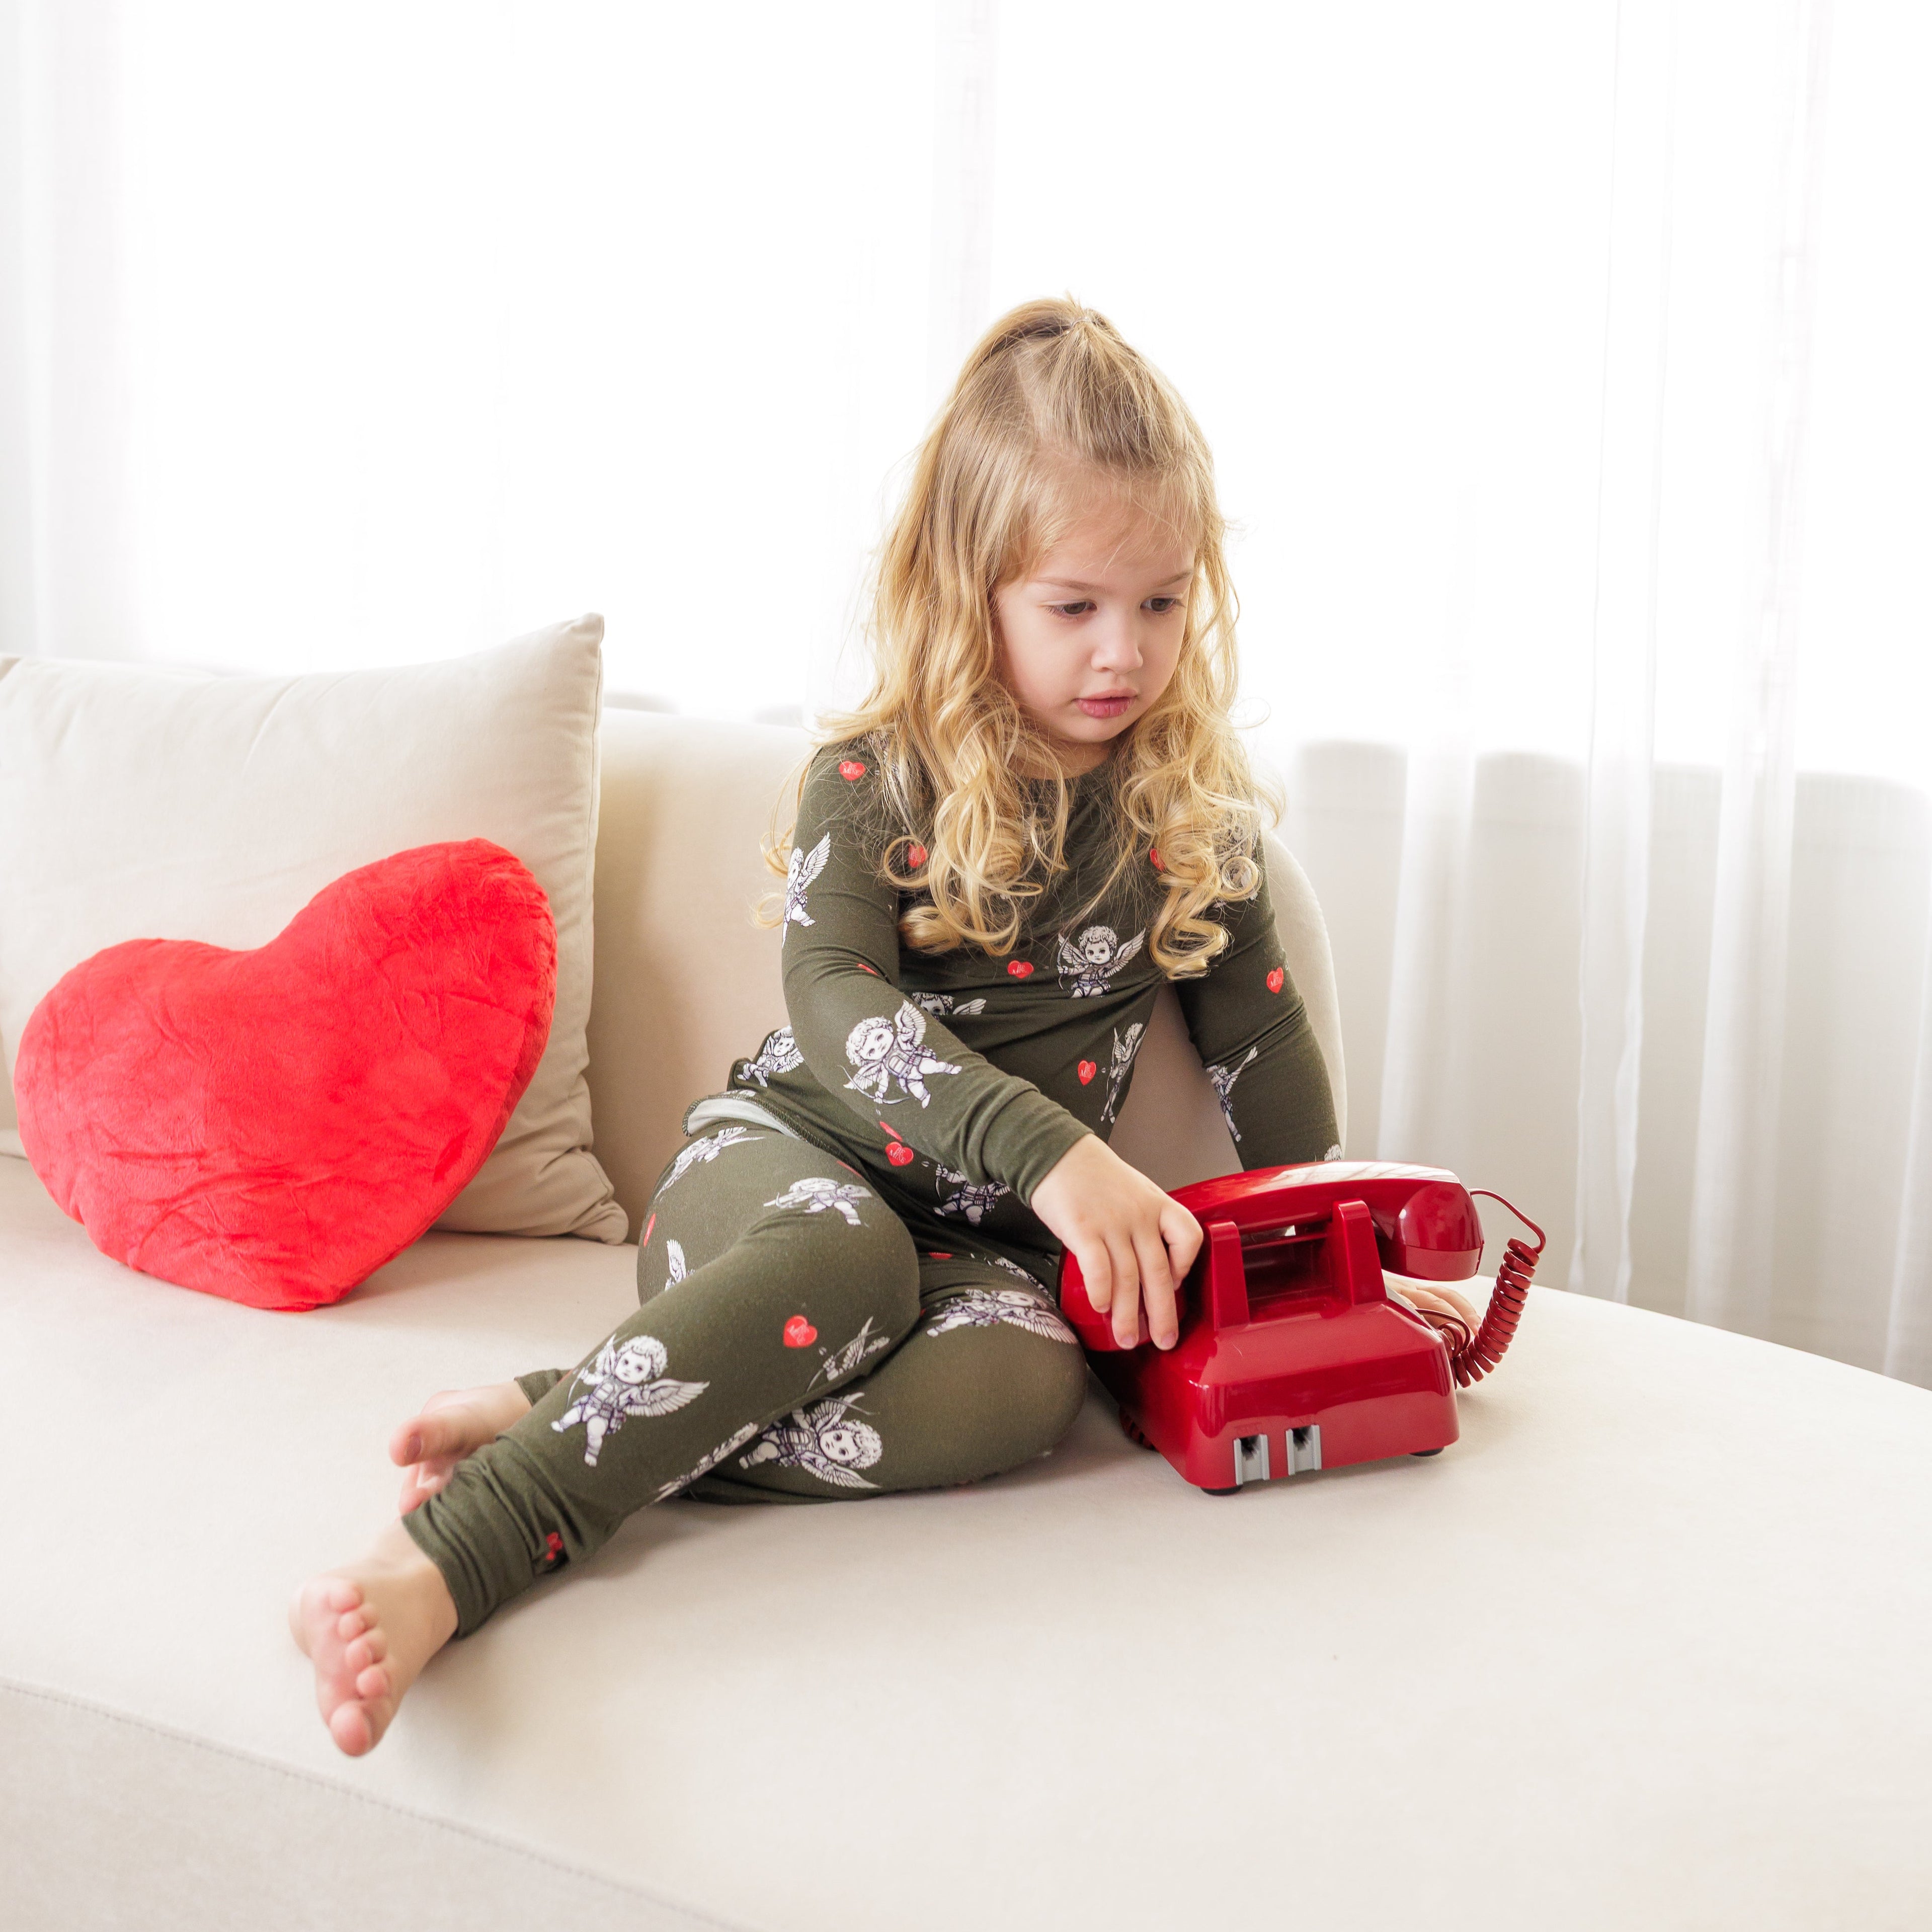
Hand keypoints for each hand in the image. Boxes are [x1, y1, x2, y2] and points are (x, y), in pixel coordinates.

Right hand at [1029, 1135, 1202, 1348]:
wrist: (1057, 1153)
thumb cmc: (1093, 1177)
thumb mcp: (1134, 1192)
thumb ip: (1145, 1224)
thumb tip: (1145, 1267)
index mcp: (1157, 1204)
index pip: (1189, 1236)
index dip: (1186, 1266)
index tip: (1177, 1286)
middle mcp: (1140, 1215)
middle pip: (1159, 1271)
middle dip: (1162, 1313)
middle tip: (1164, 1340)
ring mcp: (1112, 1222)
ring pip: (1128, 1278)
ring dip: (1128, 1315)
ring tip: (1126, 1338)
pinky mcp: (1083, 1228)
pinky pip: (1098, 1267)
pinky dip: (1101, 1291)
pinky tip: (1100, 1307)